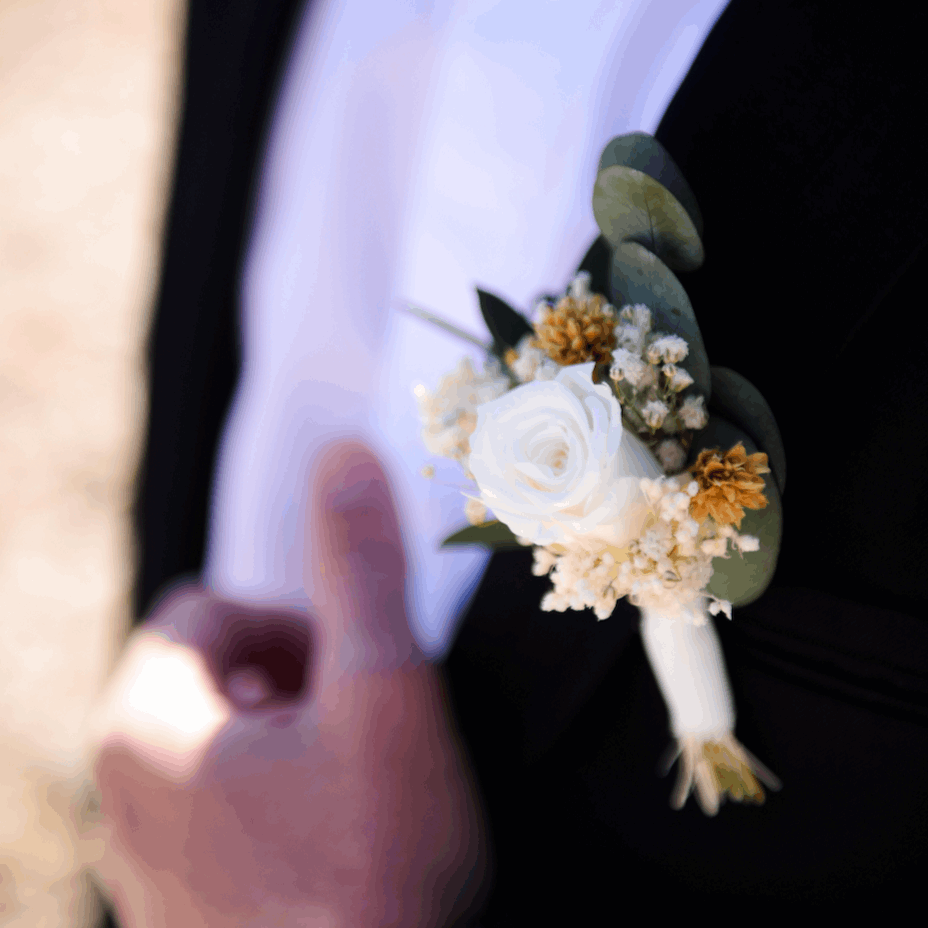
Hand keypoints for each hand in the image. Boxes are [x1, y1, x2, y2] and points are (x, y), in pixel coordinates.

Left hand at [87, 441, 489, 926]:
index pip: (205, 609)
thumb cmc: (373, 868)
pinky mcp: (180, 907)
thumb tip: (344, 452)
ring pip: (218, 743)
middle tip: (357, 739)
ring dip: (291, 745)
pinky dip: (278, 805)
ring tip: (351, 799)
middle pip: (211, 674)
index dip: (292, 625)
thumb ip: (362, 567)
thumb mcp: (381, 693)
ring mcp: (144, 857)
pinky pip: (221, 811)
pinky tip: (332, 853)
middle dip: (294, 686)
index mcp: (143, 724)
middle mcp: (117, 791)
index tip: (350, 680)